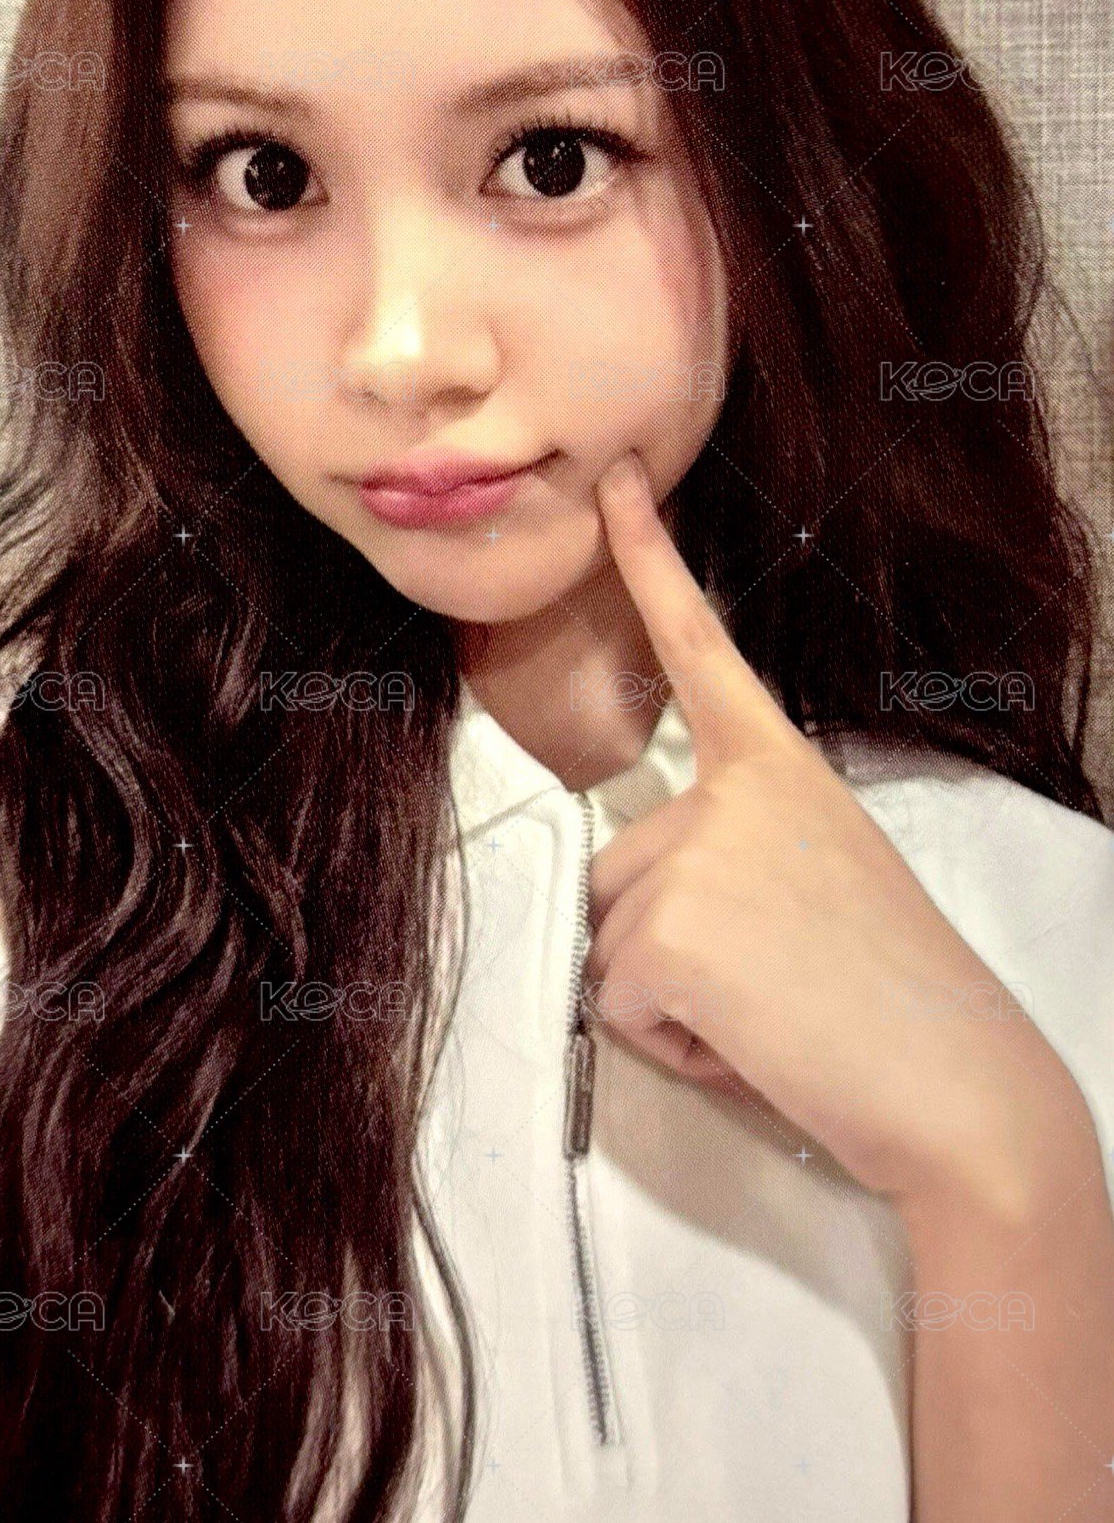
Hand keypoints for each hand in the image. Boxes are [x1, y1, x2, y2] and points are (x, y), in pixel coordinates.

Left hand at [584, 450, 1080, 1220]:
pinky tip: (754, 1041)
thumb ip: (740, 855)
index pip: (701, 647)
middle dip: (669, 946)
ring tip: (773, 1014)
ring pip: (612, 940)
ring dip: (673, 999)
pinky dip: (672, 1043)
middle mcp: (734, 792)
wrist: (964, 1094)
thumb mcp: (825, 883)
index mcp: (781, 770)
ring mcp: (699, 853)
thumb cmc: (903, 1005)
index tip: (614, 481)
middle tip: (777, 986)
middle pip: (619, 869)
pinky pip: (616, 1000)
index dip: (647, 558)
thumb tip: (663, 906)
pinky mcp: (671, 929)